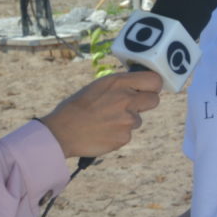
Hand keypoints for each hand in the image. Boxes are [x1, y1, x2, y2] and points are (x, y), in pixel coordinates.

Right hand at [38, 71, 161, 157]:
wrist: (63, 131)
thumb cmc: (77, 107)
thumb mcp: (98, 86)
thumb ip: (120, 86)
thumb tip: (136, 87)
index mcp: (118, 82)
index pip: (154, 80)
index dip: (153, 85)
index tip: (149, 88)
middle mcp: (126, 99)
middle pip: (154, 100)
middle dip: (146, 103)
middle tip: (132, 105)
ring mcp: (127, 120)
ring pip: (138, 120)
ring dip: (127, 120)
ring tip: (105, 121)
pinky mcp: (124, 137)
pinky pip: (127, 134)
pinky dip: (118, 134)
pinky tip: (103, 131)